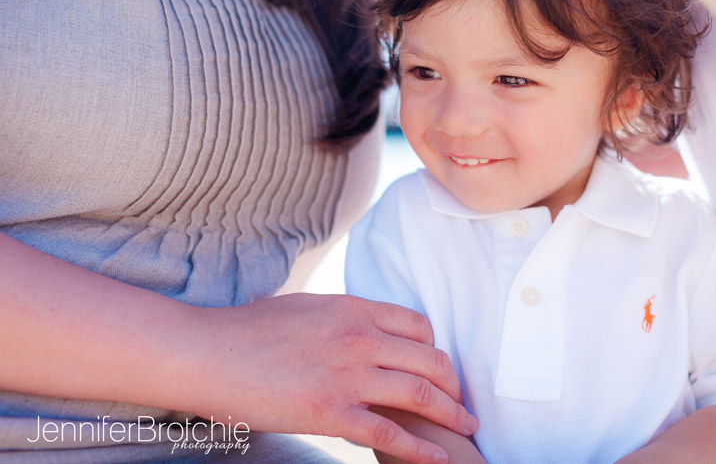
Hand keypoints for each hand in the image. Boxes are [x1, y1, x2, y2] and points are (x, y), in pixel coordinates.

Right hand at [187, 293, 477, 463]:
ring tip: (466, 428)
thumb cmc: (249, 330)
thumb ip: (342, 316)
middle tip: (463, 402)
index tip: (438, 368)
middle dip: (454, 385)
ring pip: (421, 394)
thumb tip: (361, 326)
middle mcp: (359, 338)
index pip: (419, 326)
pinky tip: (438, 459)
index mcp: (354, 309)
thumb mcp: (307, 307)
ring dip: (451, 414)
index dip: (436, 349)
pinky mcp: (331, 412)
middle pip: (430, 360)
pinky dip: (421, 449)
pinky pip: (390, 433)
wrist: (208, 352)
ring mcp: (347, 375)